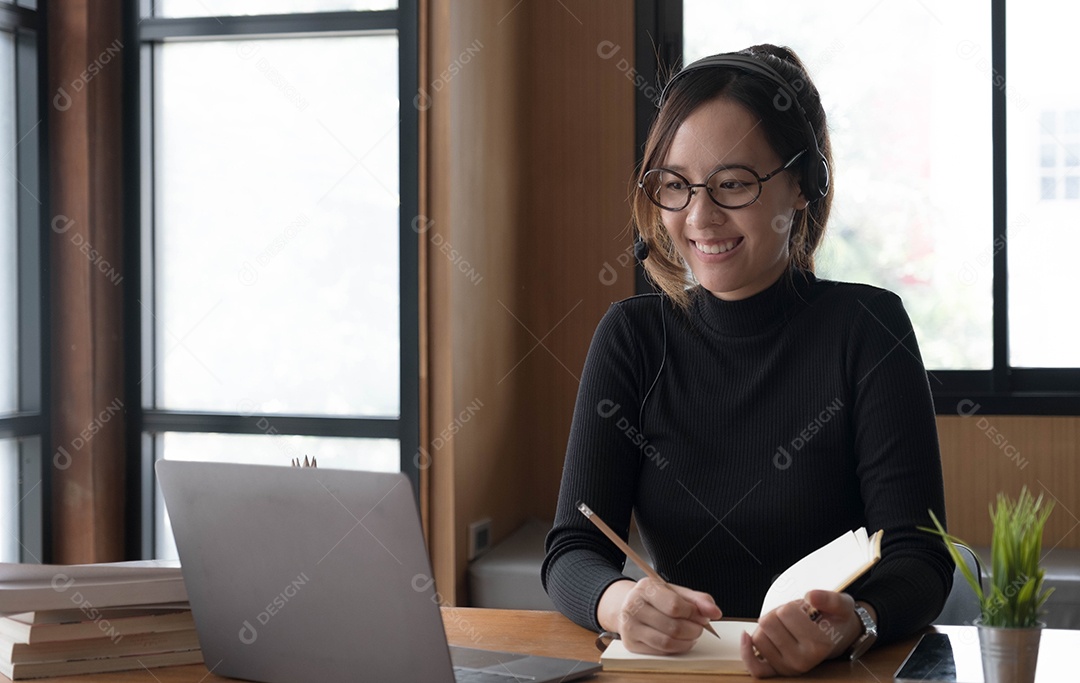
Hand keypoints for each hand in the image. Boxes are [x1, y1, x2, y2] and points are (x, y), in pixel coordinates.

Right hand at [597, 578, 721, 654]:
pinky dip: (677, 648)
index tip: (703, 616)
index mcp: (645, 588)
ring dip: (687, 641)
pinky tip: (680, 641)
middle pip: (673, 627)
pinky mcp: (631, 643)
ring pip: (667, 642)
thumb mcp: (675, 592)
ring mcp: (630, 626)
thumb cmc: (655, 599)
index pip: (675, 606)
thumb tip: (715, 612)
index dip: (694, 614)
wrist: (629, 606)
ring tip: (691, 635)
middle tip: (699, 627)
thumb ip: (697, 600)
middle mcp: (633, 606)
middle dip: (694, 630)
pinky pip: (661, 651)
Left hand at [740, 590, 869, 677]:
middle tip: (794, 620)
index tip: (805, 611)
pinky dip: (747, 652)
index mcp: (819, 645)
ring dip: (768, 628)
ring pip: (758, 637)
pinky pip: (755, 667)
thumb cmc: (835, 621)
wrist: (836, 639)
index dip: (792, 605)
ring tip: (787, 629)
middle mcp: (803, 661)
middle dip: (777, 615)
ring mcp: (788, 668)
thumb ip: (829, 599)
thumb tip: (811, 597)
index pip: (785, 612)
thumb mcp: (842, 605)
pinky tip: (746, 637)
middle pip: (767, 622)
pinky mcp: (776, 672)